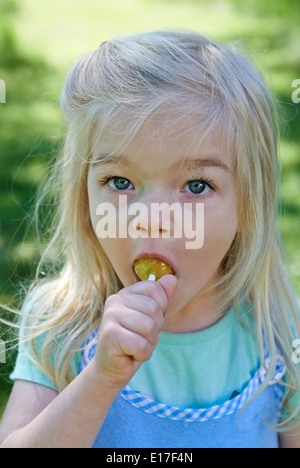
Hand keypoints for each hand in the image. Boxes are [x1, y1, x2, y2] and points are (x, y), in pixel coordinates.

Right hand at [93, 274, 176, 388]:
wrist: (112, 368)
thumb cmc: (134, 342)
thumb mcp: (152, 318)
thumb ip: (161, 298)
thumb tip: (172, 278)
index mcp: (126, 293)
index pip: (155, 289)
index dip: (160, 309)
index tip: (148, 322)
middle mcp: (115, 300)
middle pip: (154, 309)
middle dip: (155, 330)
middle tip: (140, 338)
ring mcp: (110, 316)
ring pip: (149, 327)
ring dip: (148, 343)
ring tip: (135, 346)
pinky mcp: (109, 335)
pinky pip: (141, 345)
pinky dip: (142, 354)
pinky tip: (130, 354)